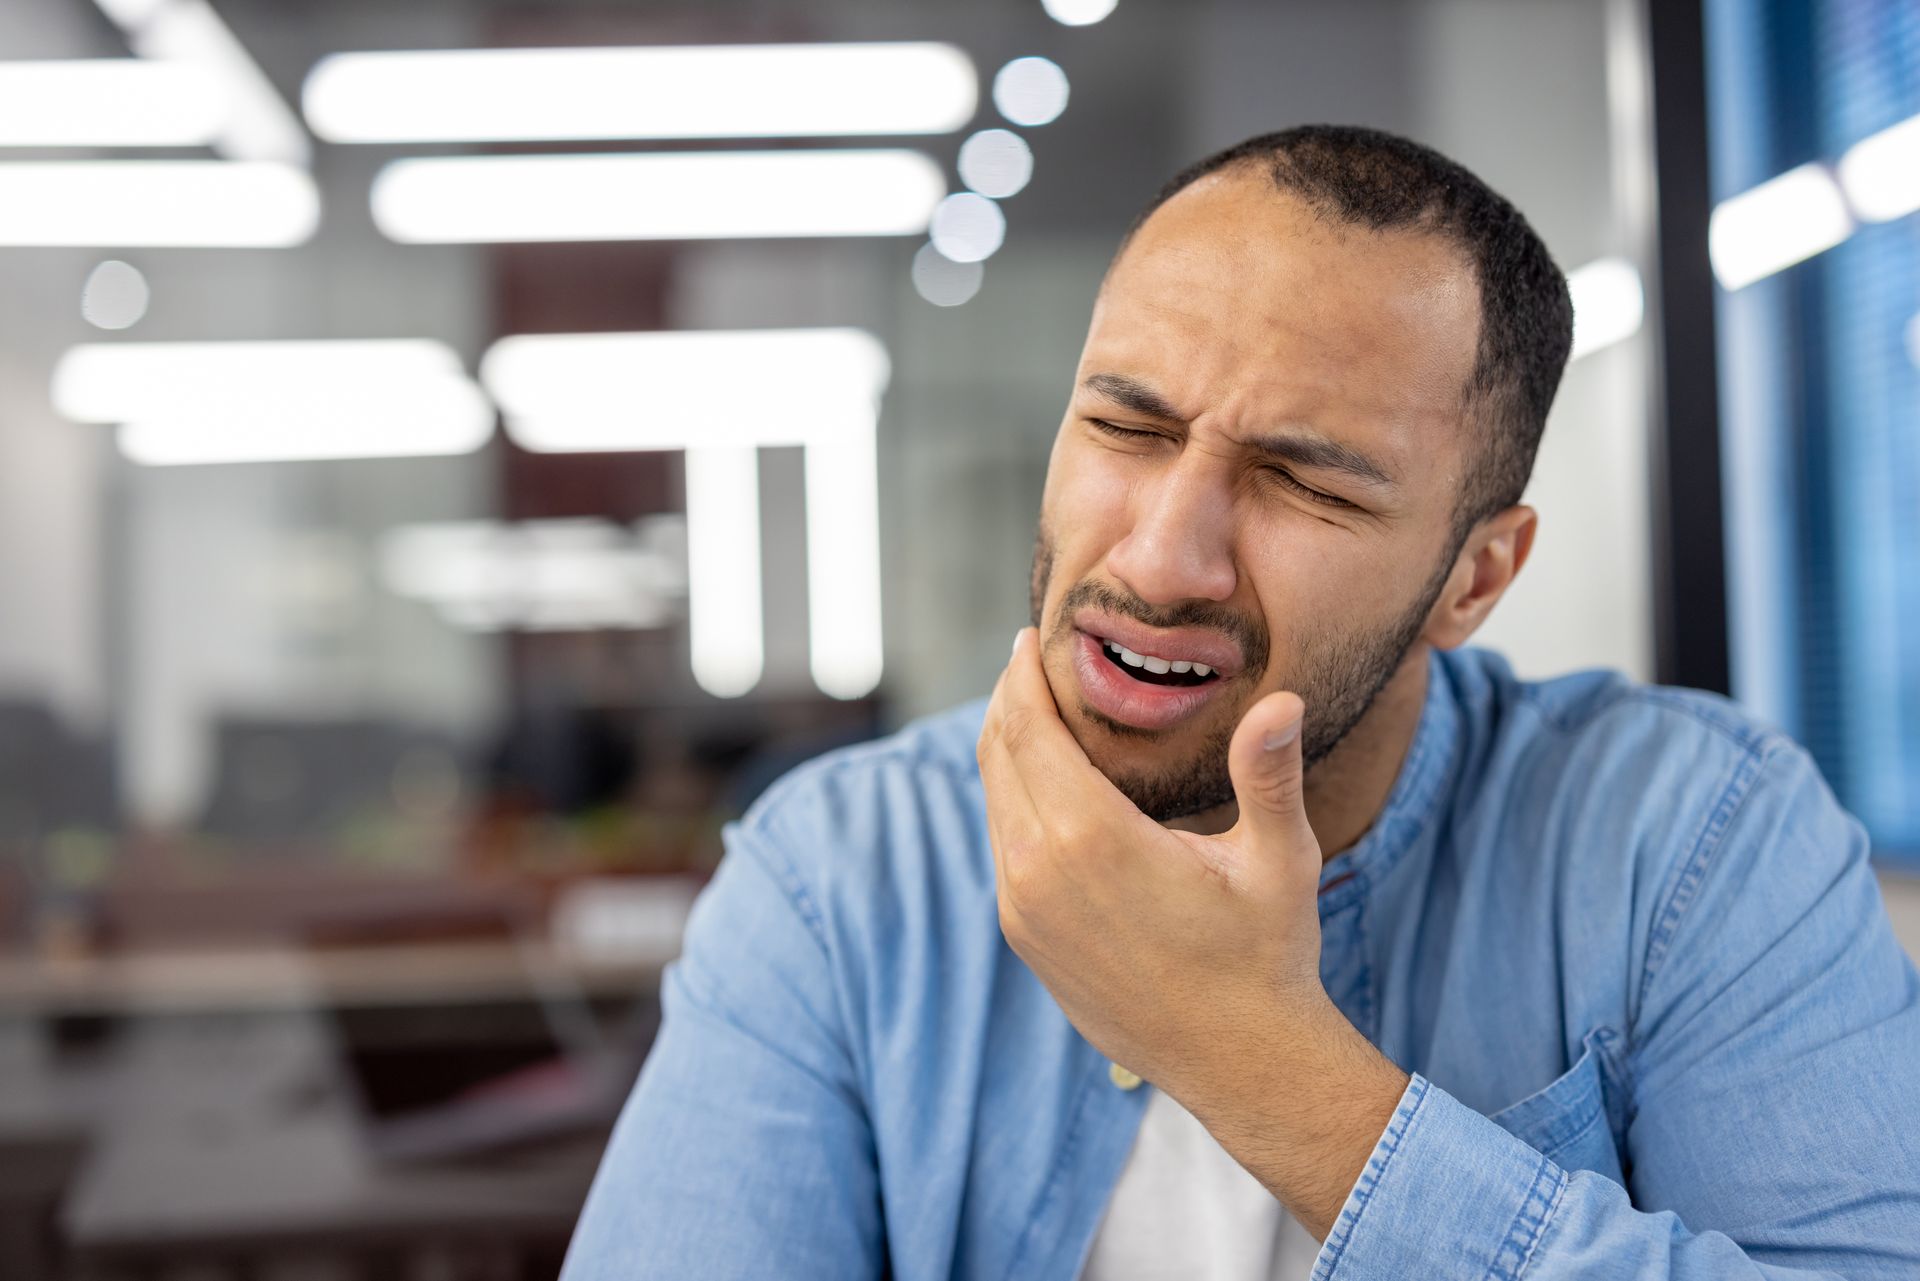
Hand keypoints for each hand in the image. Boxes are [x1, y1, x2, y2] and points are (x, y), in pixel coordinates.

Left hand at [976, 626, 1407, 1236]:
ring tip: (1030, 711)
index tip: (1028, 639)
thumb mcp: (1279, 860)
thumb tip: (1281, 702)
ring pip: (993, 803)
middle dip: (1008, 701)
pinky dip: (1010, 802)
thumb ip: (1270, 775)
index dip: (1022, 677)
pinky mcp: (1023, 937)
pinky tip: (1039, 786)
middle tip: (1026, 661)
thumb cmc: (1265, 955)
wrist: (1239, 1062)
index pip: (1029, 730)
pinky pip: (1001, 848)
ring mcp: (1022, 908)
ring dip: (1005, 751)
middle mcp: (1039, 870)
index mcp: (1092, 838)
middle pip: (998, 757)